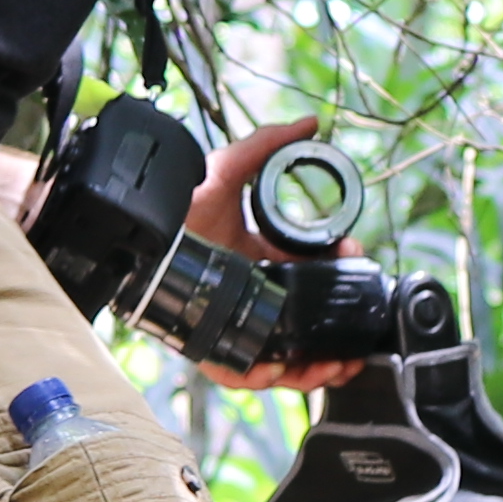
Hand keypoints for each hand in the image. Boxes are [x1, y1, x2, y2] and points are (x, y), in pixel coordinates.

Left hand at [173, 116, 351, 394]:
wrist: (145, 235)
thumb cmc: (182, 205)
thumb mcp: (230, 168)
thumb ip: (269, 143)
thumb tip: (310, 124)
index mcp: (263, 260)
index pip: (312, 276)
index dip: (339, 275)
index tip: (355, 262)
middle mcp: (252, 295)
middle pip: (303, 325)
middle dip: (335, 338)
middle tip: (357, 338)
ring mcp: (231, 322)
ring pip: (281, 356)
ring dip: (313, 366)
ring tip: (336, 364)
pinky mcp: (208, 345)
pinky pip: (240, 372)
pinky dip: (264, 377)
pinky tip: (284, 372)